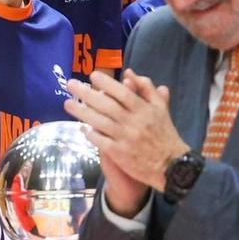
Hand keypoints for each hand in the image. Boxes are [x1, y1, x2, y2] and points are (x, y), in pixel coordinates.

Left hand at [65, 68, 185, 192]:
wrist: (171, 165)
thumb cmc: (164, 133)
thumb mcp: (160, 108)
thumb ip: (146, 88)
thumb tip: (129, 73)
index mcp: (144, 110)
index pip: (123, 93)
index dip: (107, 84)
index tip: (92, 75)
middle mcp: (133, 122)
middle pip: (107, 105)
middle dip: (87, 94)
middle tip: (70, 84)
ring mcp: (125, 139)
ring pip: (100, 122)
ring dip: (82, 112)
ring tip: (67, 103)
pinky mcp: (120, 154)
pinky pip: (102, 141)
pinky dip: (91, 134)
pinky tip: (80, 127)